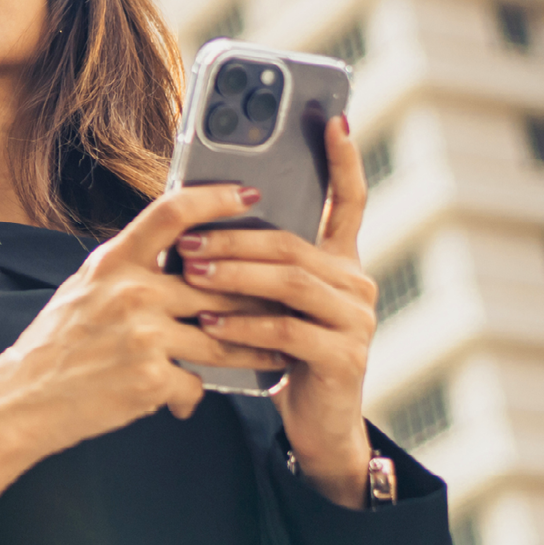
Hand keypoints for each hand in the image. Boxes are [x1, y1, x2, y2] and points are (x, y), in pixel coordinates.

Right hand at [0, 180, 291, 521]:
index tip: (248, 193)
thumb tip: (183, 253)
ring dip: (255, 350)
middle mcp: (130, 291)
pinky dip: (191, 394)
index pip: (172, 212)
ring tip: (275, 353)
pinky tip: (182, 399)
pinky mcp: (150, 378)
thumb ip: (131, 269)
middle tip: (291, 300)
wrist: (22, 399)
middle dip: (262, 296)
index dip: (215, 197)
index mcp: (113, 261)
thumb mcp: (86, 288)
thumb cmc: (55, 344)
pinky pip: (195, 383)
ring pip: (224, 338)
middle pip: (220, 283)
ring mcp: (142, 335)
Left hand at [172, 114, 380, 507]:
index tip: (331, 117)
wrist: (314, 427)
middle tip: (186, 240)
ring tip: (189, 273)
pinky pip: (288, 331)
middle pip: (294, 244)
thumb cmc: (279, 357)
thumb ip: (252, 266)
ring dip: (235, 276)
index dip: (342, 159)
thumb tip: (193, 224)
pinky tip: (208, 324)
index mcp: (339, 264)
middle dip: (236, 239)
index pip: (349, 201)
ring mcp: (357, 320)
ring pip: (292, 282)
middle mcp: (356, 284)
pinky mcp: (344, 356)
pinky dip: (244, 326)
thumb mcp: (266, 304)